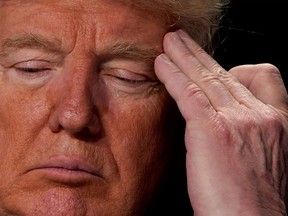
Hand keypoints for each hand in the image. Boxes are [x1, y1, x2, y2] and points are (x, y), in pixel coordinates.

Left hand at [155, 30, 287, 215]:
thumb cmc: (251, 201)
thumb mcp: (261, 158)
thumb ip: (246, 131)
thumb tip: (223, 116)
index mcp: (275, 121)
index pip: (262, 76)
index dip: (236, 69)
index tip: (215, 68)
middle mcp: (259, 114)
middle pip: (224, 72)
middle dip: (200, 54)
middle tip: (181, 41)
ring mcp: (237, 119)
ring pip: (205, 77)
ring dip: (183, 57)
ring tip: (168, 45)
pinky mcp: (212, 130)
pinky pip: (188, 92)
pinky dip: (172, 75)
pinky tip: (160, 65)